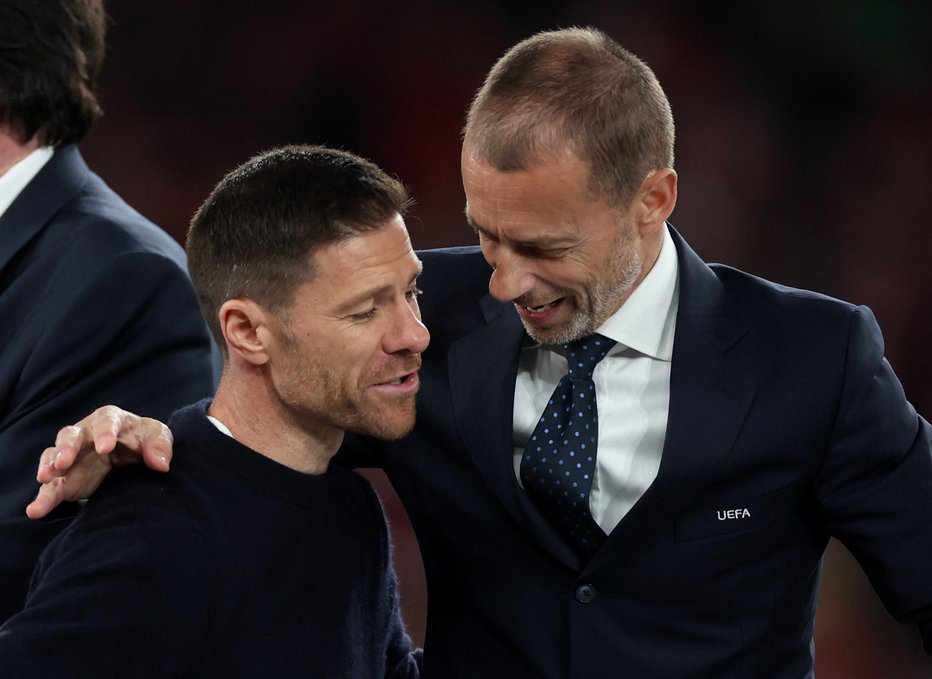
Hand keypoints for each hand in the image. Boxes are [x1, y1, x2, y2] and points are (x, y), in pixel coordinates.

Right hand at [26, 405, 173, 519]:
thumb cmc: (144, 440)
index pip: (105, 421)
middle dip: (66, 448)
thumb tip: (161, 464)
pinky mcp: (65, 477)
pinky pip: (51, 486)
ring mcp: (71, 455)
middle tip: (63, 462)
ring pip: (54, 457)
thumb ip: (160, 446)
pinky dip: (43, 497)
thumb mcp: (157, 436)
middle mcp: (85, 434)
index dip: (104, 433)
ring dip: (48, 467)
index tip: (105, 448)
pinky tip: (36, 510)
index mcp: (110, 419)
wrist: (132, 455)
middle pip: (71, 436)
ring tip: (45, 479)